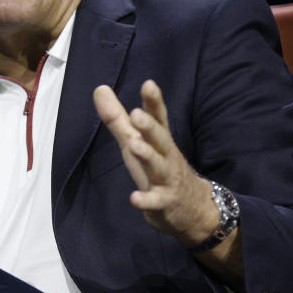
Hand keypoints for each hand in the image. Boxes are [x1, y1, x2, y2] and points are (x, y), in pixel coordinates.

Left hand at [93, 80, 215, 245]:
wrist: (192, 208)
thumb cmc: (160, 167)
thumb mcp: (137, 141)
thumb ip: (118, 118)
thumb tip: (99, 88)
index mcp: (159, 140)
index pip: (159, 118)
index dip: (154, 102)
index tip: (149, 84)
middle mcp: (166, 156)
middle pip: (160, 139)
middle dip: (150, 127)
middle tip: (138, 114)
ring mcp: (167, 180)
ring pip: (159, 166)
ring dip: (148, 156)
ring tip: (134, 146)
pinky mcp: (165, 203)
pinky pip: (155, 202)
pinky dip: (146, 200)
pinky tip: (134, 198)